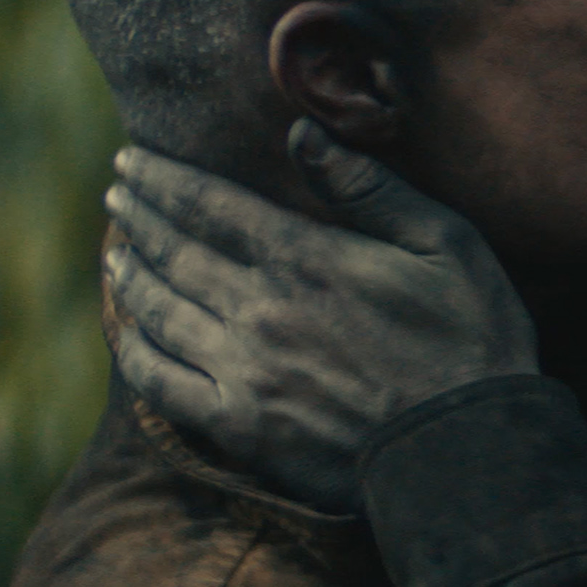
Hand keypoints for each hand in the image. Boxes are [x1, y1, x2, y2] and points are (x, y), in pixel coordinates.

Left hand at [103, 120, 537, 512]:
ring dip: (131, 278)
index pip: (208, 205)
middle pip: (174, 252)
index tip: (131, 160)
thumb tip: (300, 136)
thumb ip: (367, 188)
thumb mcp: (444, 244)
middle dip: (138, 217)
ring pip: (161, 313)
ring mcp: (244, 371)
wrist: (469, 450)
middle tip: (116, 193)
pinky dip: (137, 354)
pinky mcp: (241, 428)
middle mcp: (261, 310)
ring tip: (116, 255)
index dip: (161, 179)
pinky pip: (164, 386)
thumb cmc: (471, 340)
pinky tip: (128, 335)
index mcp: (306, 258)